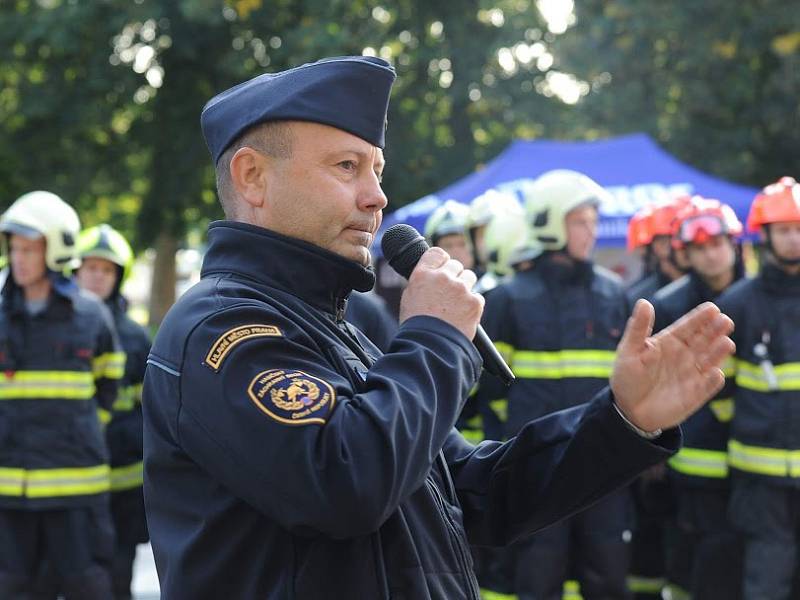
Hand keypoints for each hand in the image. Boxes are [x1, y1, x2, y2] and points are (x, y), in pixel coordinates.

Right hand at [399, 247, 483, 339]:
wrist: (429, 347)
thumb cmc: (416, 325)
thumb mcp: (410, 297)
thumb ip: (423, 281)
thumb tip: (432, 273)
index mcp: (423, 274)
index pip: (437, 253)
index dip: (442, 261)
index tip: (443, 269)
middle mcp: (442, 277)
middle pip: (456, 265)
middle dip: (454, 276)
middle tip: (449, 293)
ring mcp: (460, 289)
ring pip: (469, 277)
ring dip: (465, 287)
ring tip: (456, 304)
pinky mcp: (474, 302)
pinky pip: (477, 297)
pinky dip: (472, 305)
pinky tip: (462, 316)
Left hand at [611, 300, 734, 432]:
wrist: (628, 409)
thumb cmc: (627, 376)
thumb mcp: (629, 350)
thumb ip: (638, 328)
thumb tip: (644, 302)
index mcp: (669, 342)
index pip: (688, 327)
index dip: (700, 318)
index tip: (712, 309)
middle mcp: (685, 355)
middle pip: (704, 340)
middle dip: (716, 330)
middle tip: (725, 321)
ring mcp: (692, 374)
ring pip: (710, 360)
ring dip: (719, 352)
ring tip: (726, 343)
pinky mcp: (696, 394)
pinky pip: (708, 386)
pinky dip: (712, 380)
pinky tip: (716, 373)